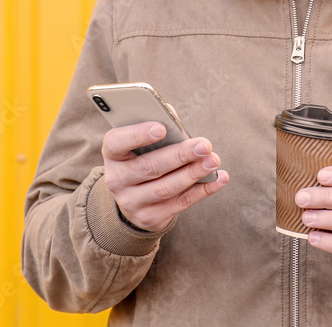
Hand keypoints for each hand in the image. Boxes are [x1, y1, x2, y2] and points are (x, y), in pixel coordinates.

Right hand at [102, 121, 228, 231]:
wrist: (133, 199)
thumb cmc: (142, 157)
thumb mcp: (140, 143)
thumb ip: (155, 126)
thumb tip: (172, 114)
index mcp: (112, 154)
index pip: (117, 143)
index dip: (138, 135)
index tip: (161, 128)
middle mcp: (116, 180)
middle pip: (149, 167)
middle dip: (180, 155)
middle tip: (204, 144)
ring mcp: (131, 202)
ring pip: (166, 188)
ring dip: (193, 173)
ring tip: (214, 160)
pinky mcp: (150, 217)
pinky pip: (180, 203)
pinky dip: (203, 190)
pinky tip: (219, 178)